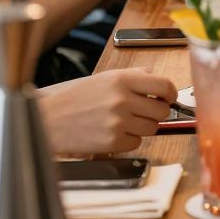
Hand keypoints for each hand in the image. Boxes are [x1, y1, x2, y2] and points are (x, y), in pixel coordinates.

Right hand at [39, 68, 177, 154]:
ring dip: (143, 126)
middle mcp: (123, 99)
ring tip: (124, 121)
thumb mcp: (104, 77)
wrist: (48, 119)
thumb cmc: (75, 98)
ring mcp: (118, 122)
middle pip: (162, 110)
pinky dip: (129, 139)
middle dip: (156, 112)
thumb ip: (133, 75)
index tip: (168, 97)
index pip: (165, 85)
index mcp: (122, 80)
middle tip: (143, 111)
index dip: (171, 93)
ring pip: (152, 128)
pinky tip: (113, 132)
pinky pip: (137, 142)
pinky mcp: (113, 141)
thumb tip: (155, 76)